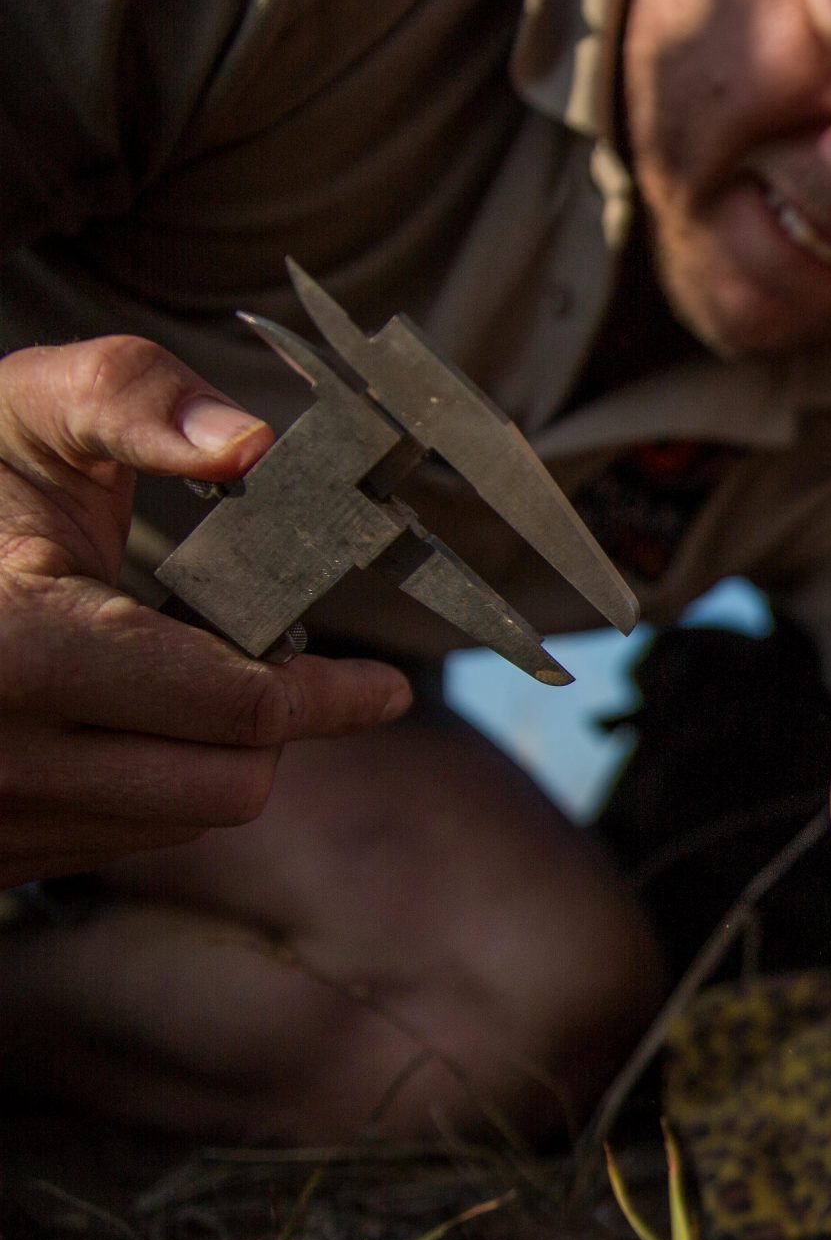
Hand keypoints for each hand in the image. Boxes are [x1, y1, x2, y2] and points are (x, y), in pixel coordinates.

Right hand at [0, 336, 412, 884]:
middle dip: (266, 723)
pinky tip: (109, 714)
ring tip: (166, 672)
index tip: (383, 685)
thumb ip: (134, 400)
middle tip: (260, 658)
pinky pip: (112, 839)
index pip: (240, 709)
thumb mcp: (25, 410)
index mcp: (19, 652)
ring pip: (177, 820)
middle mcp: (2, 758)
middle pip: (229, 785)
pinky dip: (140, 783)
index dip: (331, 693)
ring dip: (203, 754)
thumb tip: (248, 446)